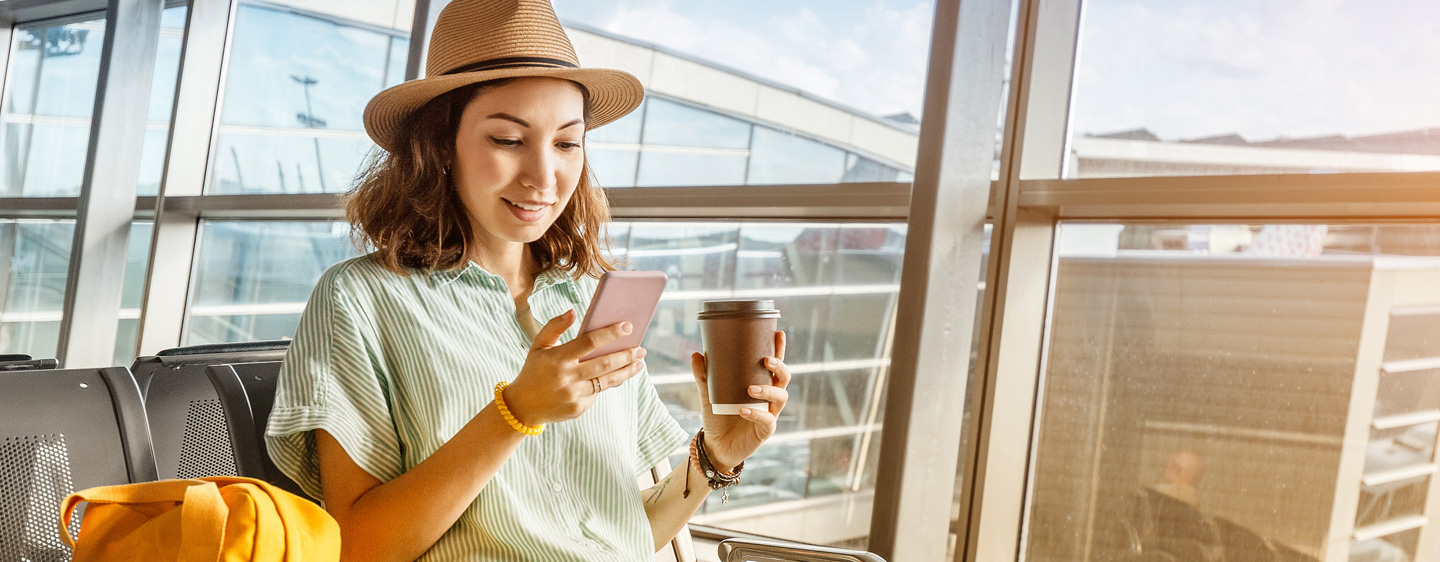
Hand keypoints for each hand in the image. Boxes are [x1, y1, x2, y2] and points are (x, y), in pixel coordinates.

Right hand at [504, 310, 647, 425]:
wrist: (522, 407)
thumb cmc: (534, 370)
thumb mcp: (538, 346)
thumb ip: (554, 326)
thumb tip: (573, 311)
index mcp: (557, 359)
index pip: (589, 342)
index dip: (610, 333)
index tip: (628, 326)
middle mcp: (567, 378)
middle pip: (604, 363)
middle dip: (626, 355)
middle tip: (641, 348)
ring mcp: (574, 395)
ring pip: (607, 381)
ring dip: (626, 371)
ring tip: (639, 363)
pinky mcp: (579, 408)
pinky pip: (598, 392)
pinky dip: (607, 382)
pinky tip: (617, 374)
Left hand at [691, 331, 789, 470]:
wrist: (715, 446)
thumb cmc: (718, 417)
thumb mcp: (709, 394)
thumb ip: (704, 376)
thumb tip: (696, 354)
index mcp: (760, 384)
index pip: (774, 364)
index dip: (779, 349)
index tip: (778, 334)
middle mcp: (769, 398)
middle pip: (784, 379)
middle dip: (779, 367)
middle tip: (766, 360)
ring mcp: (769, 414)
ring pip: (780, 398)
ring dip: (768, 390)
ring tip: (750, 389)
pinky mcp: (764, 431)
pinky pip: (767, 421)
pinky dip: (756, 414)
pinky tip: (743, 410)